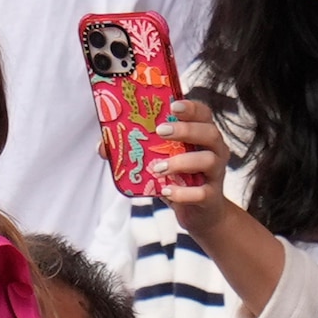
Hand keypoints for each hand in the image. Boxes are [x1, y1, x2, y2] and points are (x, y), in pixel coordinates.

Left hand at [146, 99, 232, 234]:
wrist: (200, 212)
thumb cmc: (179, 178)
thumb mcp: (158, 160)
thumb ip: (135, 149)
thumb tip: (102, 146)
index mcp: (202, 135)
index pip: (203, 114)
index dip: (191, 107)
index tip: (173, 105)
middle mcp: (215, 150)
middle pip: (209, 133)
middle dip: (186, 130)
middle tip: (161, 131)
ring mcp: (215, 174)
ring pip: (207, 161)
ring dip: (181, 162)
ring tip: (158, 168)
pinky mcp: (212, 196)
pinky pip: (202, 192)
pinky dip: (183, 192)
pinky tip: (166, 191)